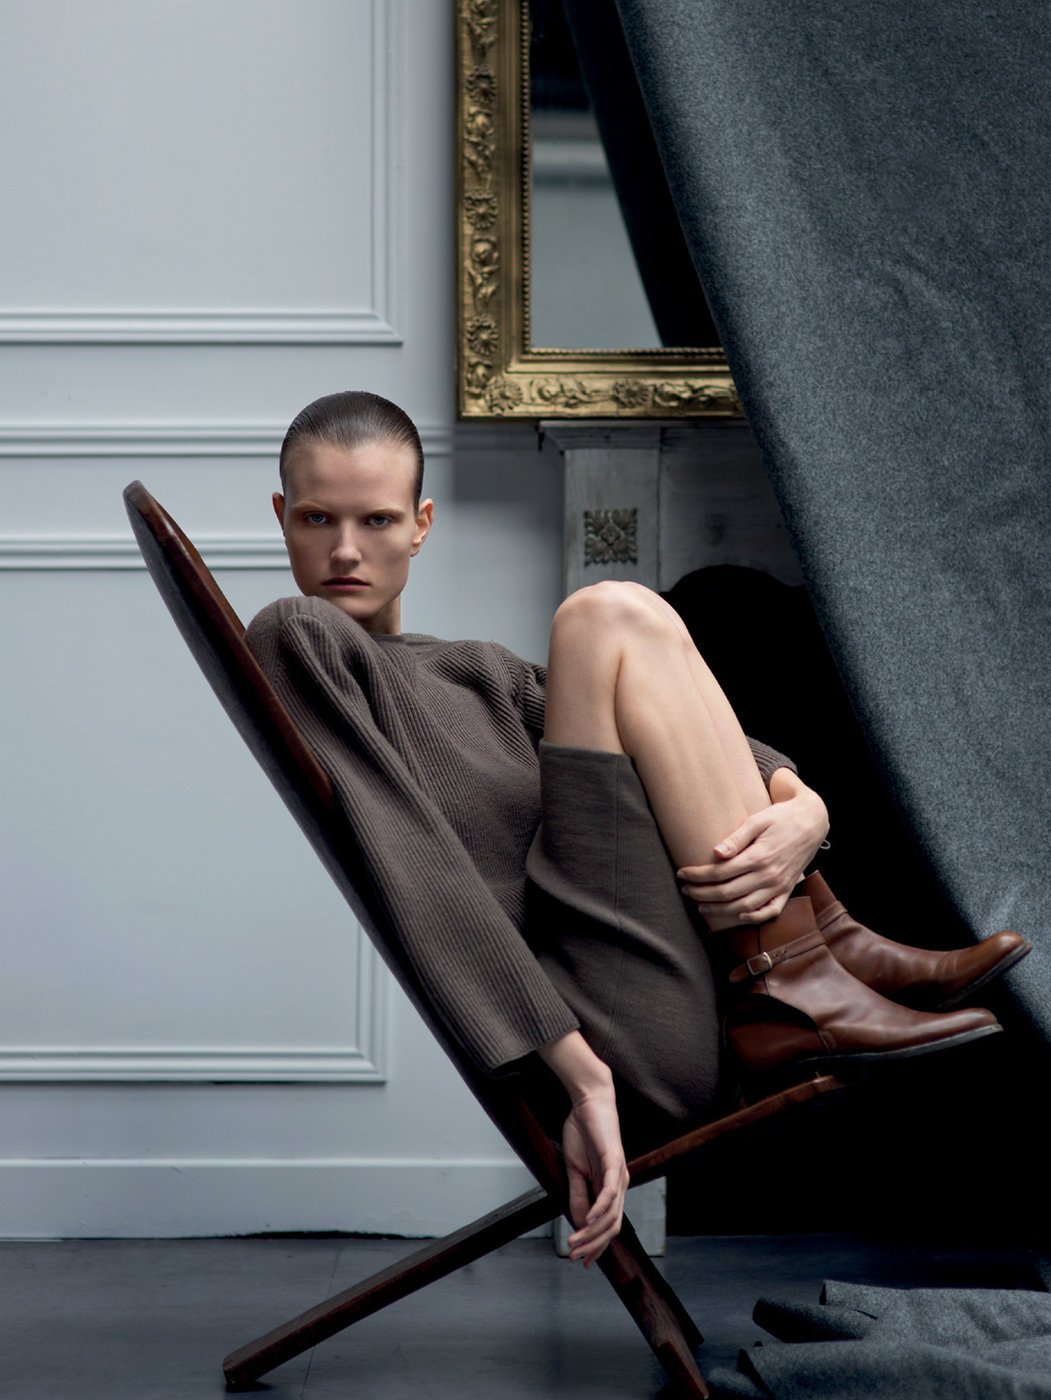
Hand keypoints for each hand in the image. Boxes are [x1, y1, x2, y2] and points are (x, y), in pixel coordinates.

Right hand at [561, 1085, 628, 1267]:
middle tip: (575, 1257)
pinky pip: (610, 1192)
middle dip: (594, 1245)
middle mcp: (619, 1184)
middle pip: (612, 1226)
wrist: (587, 1101)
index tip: (582, 1262)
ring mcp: (619, 1174)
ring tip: (575, 1243)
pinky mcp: (614, 1161)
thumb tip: (578, 1222)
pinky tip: (587, 1220)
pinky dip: (599, 1209)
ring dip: (593, 1232)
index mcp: (610, 1187)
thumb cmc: (582, 1132)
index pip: (608, 1225)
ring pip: (611, 1214)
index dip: (597, 1245)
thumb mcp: (574, 1169)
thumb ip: (578, 1195)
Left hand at [678, 770, 828, 923]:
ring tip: (701, 906)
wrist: (813, 822)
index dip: (698, 876)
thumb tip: (715, 853)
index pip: (720, 873)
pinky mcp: (787, 890)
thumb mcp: (758, 820)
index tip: (682, 874)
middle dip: (702, 894)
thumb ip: (736, 838)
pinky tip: (736, 916)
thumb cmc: (782, 817)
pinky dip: (753, 918)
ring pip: (744, 907)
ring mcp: (779, 886)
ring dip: (720, 910)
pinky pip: (770, 911)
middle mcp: (769, 875)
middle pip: (727, 893)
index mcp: (759, 856)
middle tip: (685, 890)